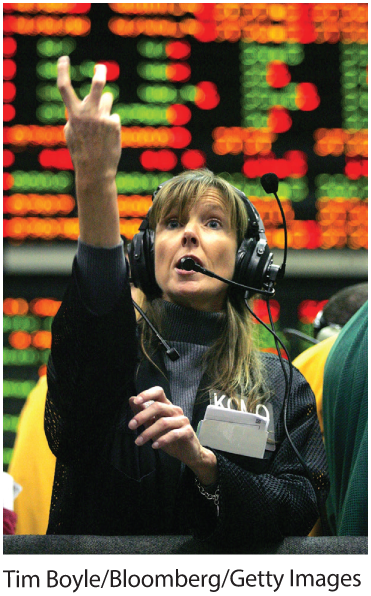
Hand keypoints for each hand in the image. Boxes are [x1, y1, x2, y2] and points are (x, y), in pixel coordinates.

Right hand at [57, 56, 120, 245]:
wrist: (95, 171)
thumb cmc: (81, 152)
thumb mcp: (71, 134)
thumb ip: (75, 116)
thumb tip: (84, 101)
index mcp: (73, 115)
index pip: (64, 88)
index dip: (63, 71)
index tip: (64, 60)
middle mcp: (88, 114)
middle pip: (97, 86)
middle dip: (100, 73)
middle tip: (101, 68)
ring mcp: (102, 118)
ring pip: (107, 100)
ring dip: (105, 107)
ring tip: (101, 125)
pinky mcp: (114, 123)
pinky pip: (113, 117)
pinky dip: (111, 124)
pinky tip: (107, 137)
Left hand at [128, 386, 217, 485]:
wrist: (186, 452)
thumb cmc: (168, 435)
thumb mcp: (152, 424)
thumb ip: (142, 412)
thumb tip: (131, 399)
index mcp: (166, 405)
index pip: (158, 392)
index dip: (147, 394)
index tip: (135, 401)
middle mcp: (175, 410)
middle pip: (158, 406)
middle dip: (142, 416)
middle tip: (130, 426)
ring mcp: (182, 420)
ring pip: (163, 422)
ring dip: (148, 432)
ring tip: (138, 442)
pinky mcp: (187, 432)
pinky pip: (173, 434)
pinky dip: (162, 440)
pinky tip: (154, 446)